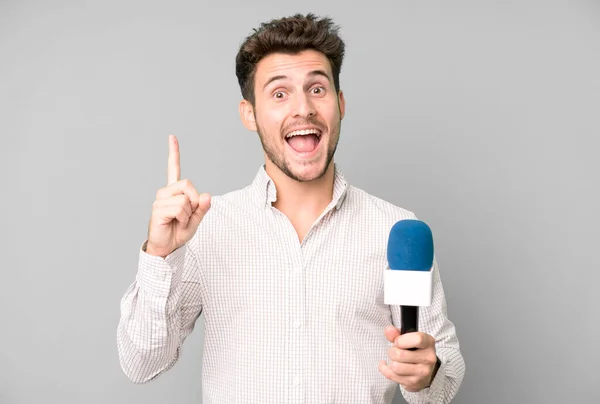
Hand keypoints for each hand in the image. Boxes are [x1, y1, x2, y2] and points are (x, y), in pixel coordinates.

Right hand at [146, 135, 210, 257]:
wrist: (168, 247)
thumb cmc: (179, 232)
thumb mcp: (196, 219)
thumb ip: (203, 207)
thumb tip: (207, 195)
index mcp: (174, 192)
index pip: (174, 169)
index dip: (174, 153)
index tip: (172, 137)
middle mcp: (165, 192)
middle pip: (188, 184)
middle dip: (195, 201)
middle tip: (188, 214)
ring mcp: (160, 200)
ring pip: (186, 199)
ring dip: (188, 213)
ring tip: (179, 220)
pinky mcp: (158, 209)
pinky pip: (180, 208)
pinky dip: (183, 218)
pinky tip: (174, 222)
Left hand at [378, 325, 438, 392]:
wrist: (423, 370)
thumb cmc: (415, 351)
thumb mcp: (409, 339)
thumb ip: (397, 334)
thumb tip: (388, 330)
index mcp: (429, 343)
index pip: (417, 339)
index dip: (401, 340)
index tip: (398, 341)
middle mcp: (428, 358)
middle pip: (400, 354)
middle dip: (392, 351)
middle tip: (395, 351)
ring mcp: (422, 372)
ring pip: (395, 366)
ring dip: (391, 362)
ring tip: (395, 360)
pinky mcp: (414, 382)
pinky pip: (391, 375)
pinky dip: (385, 369)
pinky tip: (386, 365)